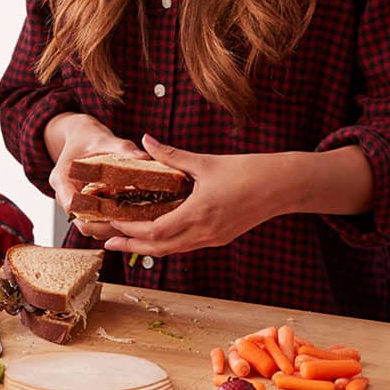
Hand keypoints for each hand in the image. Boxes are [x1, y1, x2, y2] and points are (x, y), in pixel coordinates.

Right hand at [46, 115, 146, 241]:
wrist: (83, 138)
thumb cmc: (91, 138)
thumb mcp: (106, 140)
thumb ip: (123, 148)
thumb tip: (143, 157)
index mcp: (62, 177)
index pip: (71, 203)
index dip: (94, 211)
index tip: (119, 209)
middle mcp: (65, 195)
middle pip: (82, 223)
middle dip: (108, 225)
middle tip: (134, 220)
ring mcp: (75, 205)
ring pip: (91, 228)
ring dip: (112, 228)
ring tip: (136, 220)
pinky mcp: (85, 210)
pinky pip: (97, 225)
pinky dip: (112, 225)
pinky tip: (132, 218)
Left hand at [102, 135, 287, 256]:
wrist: (282, 186)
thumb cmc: (247, 171)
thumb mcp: (205, 161)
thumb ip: (171, 155)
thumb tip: (145, 139)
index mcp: (198, 213)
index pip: (155, 230)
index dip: (130, 228)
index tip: (112, 222)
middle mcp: (204, 232)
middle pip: (160, 249)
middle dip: (131, 245)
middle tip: (108, 242)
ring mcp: (213, 239)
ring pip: (174, 250)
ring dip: (148, 247)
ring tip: (126, 240)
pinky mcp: (221, 238)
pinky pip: (188, 245)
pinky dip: (168, 242)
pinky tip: (157, 234)